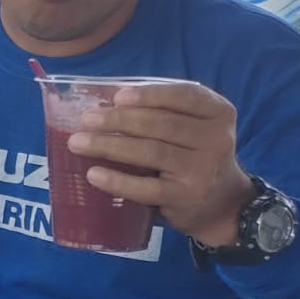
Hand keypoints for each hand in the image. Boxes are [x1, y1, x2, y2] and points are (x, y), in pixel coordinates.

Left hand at [68, 81, 253, 246]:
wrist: (221, 203)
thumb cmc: (193, 155)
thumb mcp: (191, 127)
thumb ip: (161, 111)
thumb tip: (103, 99)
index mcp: (218, 113)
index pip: (186, 96)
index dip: (151, 94)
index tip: (118, 96)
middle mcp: (217, 139)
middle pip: (162, 124)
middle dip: (119, 119)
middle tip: (86, 119)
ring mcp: (202, 170)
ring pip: (151, 152)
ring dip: (110, 145)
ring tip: (78, 142)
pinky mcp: (186, 197)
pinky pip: (146, 188)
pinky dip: (117, 180)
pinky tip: (94, 174)